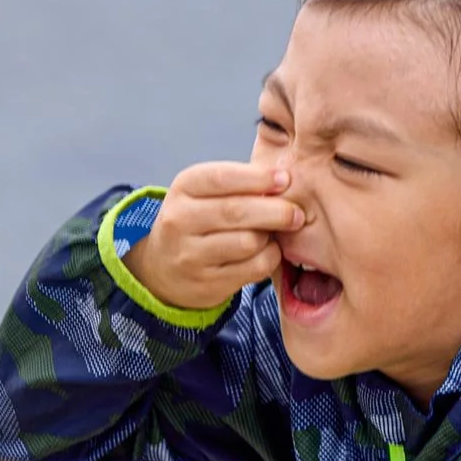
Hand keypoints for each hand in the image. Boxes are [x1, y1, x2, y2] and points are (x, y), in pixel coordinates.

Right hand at [122, 161, 301, 312]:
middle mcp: (180, 220)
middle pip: (237, 212)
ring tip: (274, 234)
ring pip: (248, 242)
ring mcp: (191, 255)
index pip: (222, 177)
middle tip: (297, 213)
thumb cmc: (198, 221)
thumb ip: (239, 185)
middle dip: (275, 211)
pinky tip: (268, 252)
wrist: (164, 268)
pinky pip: (253, 268)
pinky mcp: (206, 283)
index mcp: (183, 188)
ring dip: (270, 237)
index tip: (285, 179)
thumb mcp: (205, 193)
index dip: (258, 178)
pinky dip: (269, 258)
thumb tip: (284, 181)